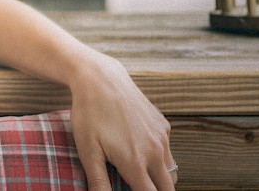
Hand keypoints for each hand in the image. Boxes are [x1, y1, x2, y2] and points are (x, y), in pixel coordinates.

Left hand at [69, 53, 176, 190]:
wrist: (100, 78)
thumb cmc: (88, 114)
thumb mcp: (87, 149)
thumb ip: (98, 180)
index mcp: (135, 163)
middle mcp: (155, 152)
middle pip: (167, 189)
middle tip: (136, 185)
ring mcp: (162, 138)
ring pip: (171, 172)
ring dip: (160, 179)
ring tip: (138, 175)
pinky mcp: (164, 126)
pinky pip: (168, 151)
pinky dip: (160, 158)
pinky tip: (139, 149)